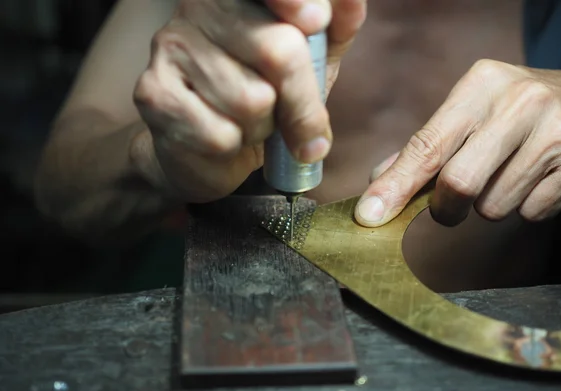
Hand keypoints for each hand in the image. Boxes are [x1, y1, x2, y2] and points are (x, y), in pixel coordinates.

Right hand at [132, 0, 366, 202]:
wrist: (209, 150)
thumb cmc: (267, 99)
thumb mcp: (312, 60)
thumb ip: (335, 28)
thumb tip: (352, 1)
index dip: (297, 2)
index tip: (316, 22)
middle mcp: (195, 8)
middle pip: (277, 50)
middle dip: (303, 102)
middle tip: (304, 125)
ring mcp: (170, 48)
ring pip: (252, 100)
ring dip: (264, 126)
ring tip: (250, 123)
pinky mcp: (154, 94)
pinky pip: (222, 134)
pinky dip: (236, 147)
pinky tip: (224, 137)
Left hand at [355, 59, 560, 226]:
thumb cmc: (522, 114)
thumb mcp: (475, 112)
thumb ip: (428, 145)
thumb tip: (380, 181)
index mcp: (483, 83)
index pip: (428, 144)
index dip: (396, 185)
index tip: (371, 214)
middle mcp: (521, 101)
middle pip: (458, 183)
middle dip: (446, 208)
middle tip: (450, 207)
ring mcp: (558, 131)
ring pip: (493, 207)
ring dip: (492, 205)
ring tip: (513, 174)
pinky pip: (530, 213)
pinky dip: (527, 207)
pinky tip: (541, 179)